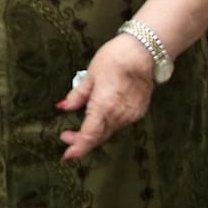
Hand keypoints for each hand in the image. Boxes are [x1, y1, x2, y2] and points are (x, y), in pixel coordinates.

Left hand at [58, 34, 156, 161]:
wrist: (144, 52)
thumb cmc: (114, 59)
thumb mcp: (90, 75)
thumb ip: (77, 95)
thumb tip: (64, 107)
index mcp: (103, 108)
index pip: (89, 136)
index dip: (77, 148)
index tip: (67, 156)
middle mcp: (118, 116)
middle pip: (99, 136)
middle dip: (82, 140)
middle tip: (67, 136)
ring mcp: (131, 115)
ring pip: (110, 131)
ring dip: (96, 132)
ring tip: (82, 125)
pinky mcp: (139, 111)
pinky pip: (120, 123)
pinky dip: (108, 124)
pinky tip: (101, 116)